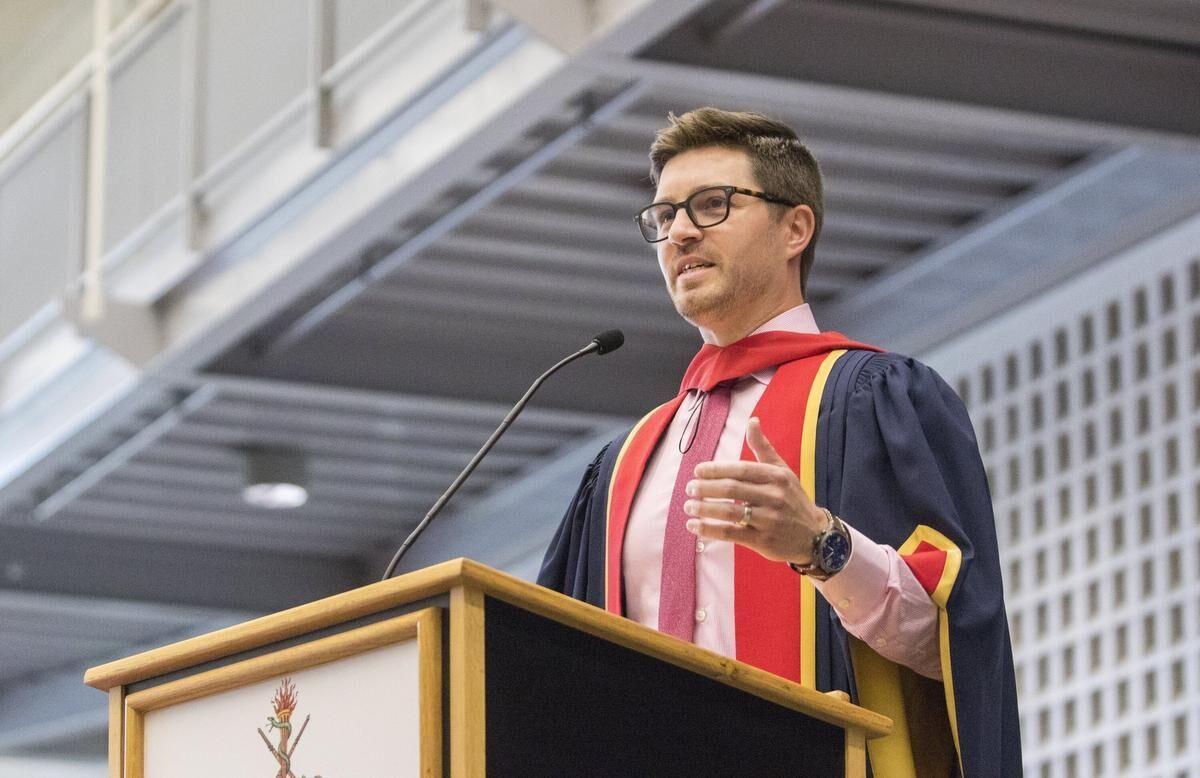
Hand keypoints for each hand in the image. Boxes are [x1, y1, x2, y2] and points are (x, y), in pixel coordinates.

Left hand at [683, 417, 827, 563]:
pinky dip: (709, 530)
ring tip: (689, 506)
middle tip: (689, 489)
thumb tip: (752, 420)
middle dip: (706, 488)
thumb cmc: (793, 500)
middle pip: (732, 489)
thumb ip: (764, 448)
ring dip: (704, 509)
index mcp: (777, 477)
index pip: (741, 470)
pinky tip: (694, 526)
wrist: (816, 537)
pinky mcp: (763, 541)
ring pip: (729, 512)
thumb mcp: (783, 472)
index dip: (716, 470)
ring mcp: (769, 520)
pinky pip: (731, 533)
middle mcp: (774, 497)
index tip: (697, 471)